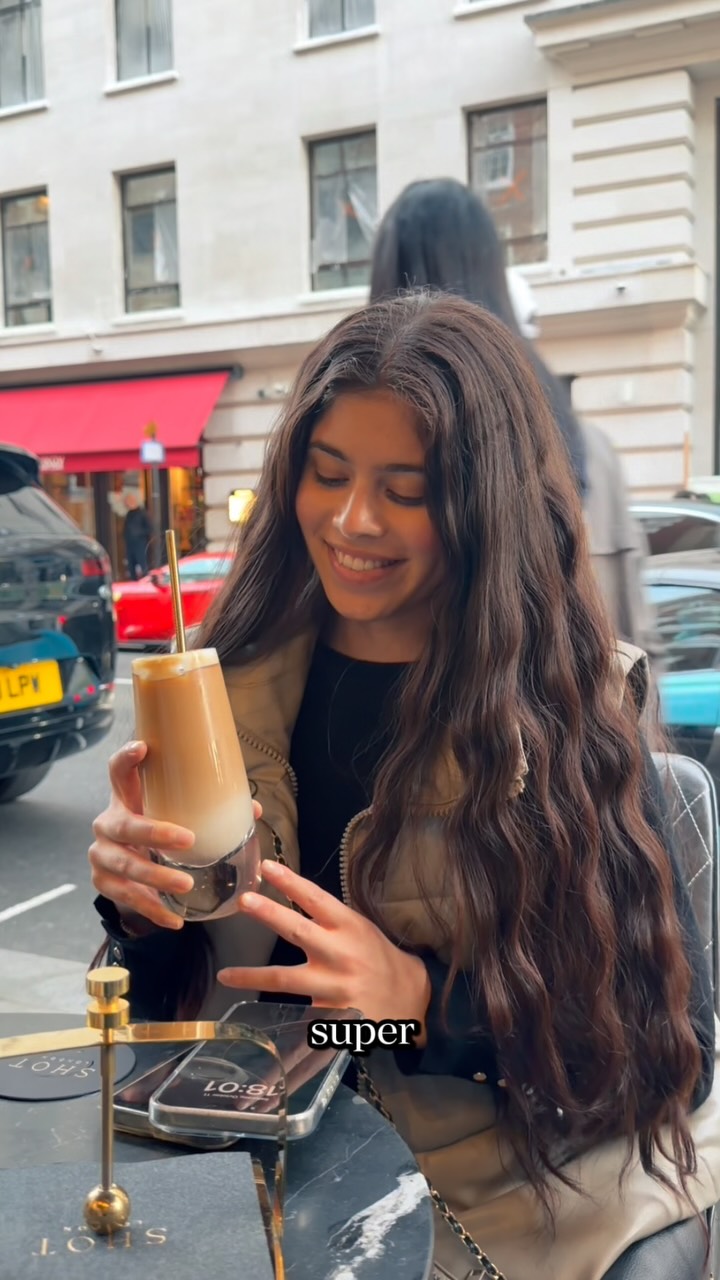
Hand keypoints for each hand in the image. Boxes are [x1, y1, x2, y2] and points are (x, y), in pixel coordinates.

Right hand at [89, 740, 261, 931]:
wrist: (126, 867)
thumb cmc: (157, 830)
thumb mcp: (173, 815)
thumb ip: (207, 808)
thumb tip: (253, 809)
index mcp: (125, 798)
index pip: (118, 772)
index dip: (127, 759)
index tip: (144, 748)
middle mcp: (108, 823)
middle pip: (125, 825)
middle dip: (155, 833)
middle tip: (188, 841)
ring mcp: (102, 854)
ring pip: (125, 866)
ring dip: (155, 877)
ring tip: (185, 886)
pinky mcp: (102, 882)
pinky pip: (126, 898)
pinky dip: (152, 909)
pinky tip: (174, 919)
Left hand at [217, 861, 430, 1038]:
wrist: (408, 999)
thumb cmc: (378, 958)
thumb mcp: (360, 930)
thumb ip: (328, 920)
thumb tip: (288, 899)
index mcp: (349, 927)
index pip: (315, 898)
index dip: (290, 881)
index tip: (266, 867)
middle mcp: (341, 953)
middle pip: (297, 930)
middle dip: (268, 914)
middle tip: (243, 900)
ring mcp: (334, 986)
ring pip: (286, 979)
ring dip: (252, 976)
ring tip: (225, 975)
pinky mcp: (330, 1015)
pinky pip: (298, 1010)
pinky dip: (278, 1014)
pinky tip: (257, 1018)